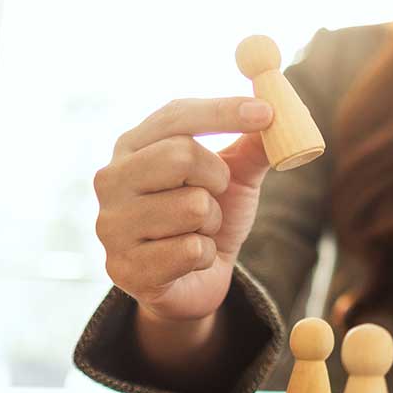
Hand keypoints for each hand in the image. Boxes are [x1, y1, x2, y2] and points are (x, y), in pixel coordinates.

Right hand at [94, 97, 273, 321]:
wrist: (195, 280)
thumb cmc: (209, 217)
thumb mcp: (235, 176)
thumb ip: (254, 144)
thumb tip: (280, 112)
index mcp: (133, 146)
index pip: (176, 115)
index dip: (223, 112)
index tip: (267, 113)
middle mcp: (111, 179)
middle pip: (182, 156)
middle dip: (217, 178)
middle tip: (214, 195)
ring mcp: (111, 224)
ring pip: (194, 207)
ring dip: (212, 223)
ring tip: (197, 230)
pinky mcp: (124, 267)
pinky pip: (192, 251)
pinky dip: (206, 255)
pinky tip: (188, 259)